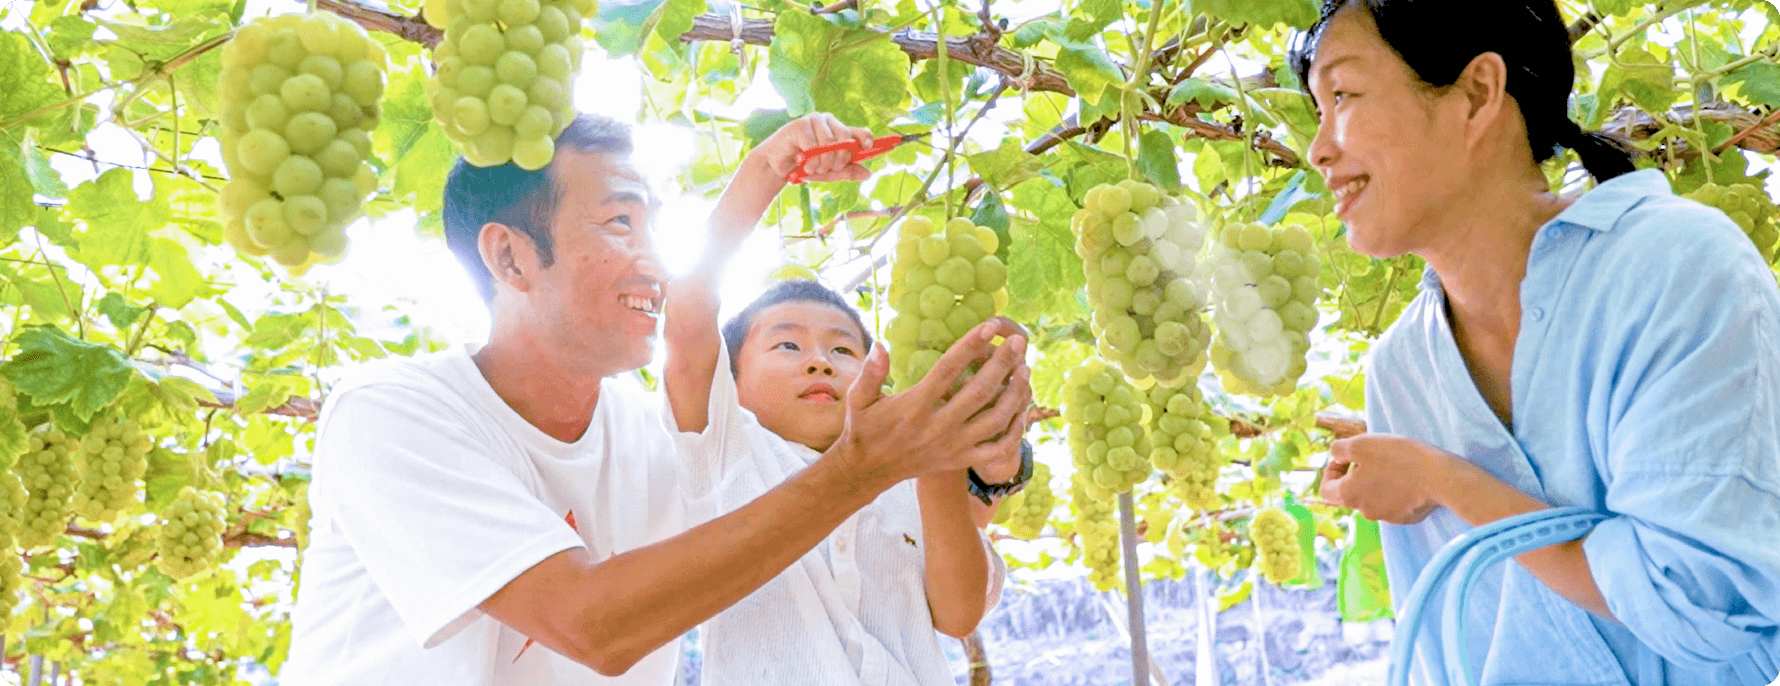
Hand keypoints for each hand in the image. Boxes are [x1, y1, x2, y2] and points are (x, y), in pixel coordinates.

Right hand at [750, 112, 874, 183]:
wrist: (778, 167)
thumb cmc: (806, 166)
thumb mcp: (830, 172)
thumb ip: (847, 171)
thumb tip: (868, 173)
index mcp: (839, 131)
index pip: (858, 131)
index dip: (866, 138)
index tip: (868, 147)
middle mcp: (829, 122)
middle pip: (846, 139)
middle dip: (839, 161)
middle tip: (827, 169)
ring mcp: (814, 120)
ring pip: (830, 144)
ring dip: (822, 163)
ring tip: (812, 168)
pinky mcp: (800, 124)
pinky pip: (813, 145)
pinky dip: (810, 161)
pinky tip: (803, 163)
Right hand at [831, 318, 1032, 487]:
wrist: (869, 470)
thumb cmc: (865, 428)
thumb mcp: (859, 399)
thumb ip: (870, 372)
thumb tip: (881, 345)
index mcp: (916, 406)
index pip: (949, 369)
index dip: (971, 345)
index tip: (990, 326)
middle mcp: (939, 426)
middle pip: (980, 391)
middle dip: (1003, 363)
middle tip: (1018, 342)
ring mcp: (953, 445)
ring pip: (996, 419)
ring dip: (1015, 394)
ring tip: (1024, 370)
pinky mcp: (961, 460)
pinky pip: (998, 449)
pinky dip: (1015, 431)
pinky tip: (1021, 411)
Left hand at [1319, 433, 1458, 524]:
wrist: (1439, 477)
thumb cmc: (1397, 457)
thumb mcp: (1361, 444)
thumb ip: (1339, 449)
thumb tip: (1336, 456)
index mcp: (1348, 496)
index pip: (1326, 489)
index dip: (1331, 471)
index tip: (1346, 458)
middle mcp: (1363, 511)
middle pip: (1350, 493)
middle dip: (1356, 474)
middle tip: (1372, 457)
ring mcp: (1385, 517)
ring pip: (1372, 498)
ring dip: (1376, 481)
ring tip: (1393, 464)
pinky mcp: (1405, 517)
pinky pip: (1393, 503)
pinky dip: (1395, 490)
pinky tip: (1408, 476)